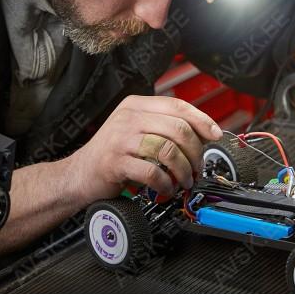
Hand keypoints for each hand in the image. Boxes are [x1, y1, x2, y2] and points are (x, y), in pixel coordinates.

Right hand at [66, 95, 222, 205]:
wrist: (79, 174)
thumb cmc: (113, 154)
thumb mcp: (137, 130)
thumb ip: (164, 127)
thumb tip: (203, 133)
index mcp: (136, 105)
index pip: (177, 106)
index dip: (201, 120)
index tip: (215, 135)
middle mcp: (128, 118)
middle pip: (178, 128)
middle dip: (195, 152)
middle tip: (197, 168)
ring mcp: (120, 139)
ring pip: (168, 150)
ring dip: (183, 170)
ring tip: (184, 181)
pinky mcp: (115, 162)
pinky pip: (152, 172)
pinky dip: (165, 184)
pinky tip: (166, 188)